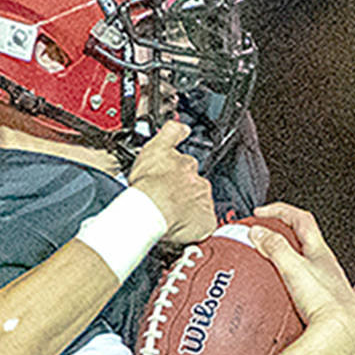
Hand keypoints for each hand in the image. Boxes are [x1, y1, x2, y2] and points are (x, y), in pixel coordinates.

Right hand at [126, 119, 215, 243]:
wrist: (151, 209)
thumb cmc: (148, 183)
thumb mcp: (155, 147)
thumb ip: (170, 133)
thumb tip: (182, 126)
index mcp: (186, 166)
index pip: (186, 167)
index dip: (177, 173)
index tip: (169, 179)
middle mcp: (198, 183)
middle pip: (193, 186)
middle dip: (182, 192)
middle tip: (165, 200)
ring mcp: (203, 203)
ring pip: (198, 205)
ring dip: (187, 209)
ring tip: (169, 216)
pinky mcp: (205, 222)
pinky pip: (204, 225)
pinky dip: (195, 226)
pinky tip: (181, 228)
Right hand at [249, 202, 354, 354]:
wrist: (340, 337)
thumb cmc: (326, 304)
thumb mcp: (293, 268)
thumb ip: (275, 247)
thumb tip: (258, 231)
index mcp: (321, 253)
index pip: (301, 219)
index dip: (280, 211)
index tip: (261, 213)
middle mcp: (327, 267)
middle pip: (304, 241)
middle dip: (281, 234)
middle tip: (262, 237)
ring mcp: (326, 286)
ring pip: (304, 265)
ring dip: (285, 261)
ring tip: (267, 268)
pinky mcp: (322, 306)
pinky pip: (302, 288)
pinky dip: (287, 285)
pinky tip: (278, 295)